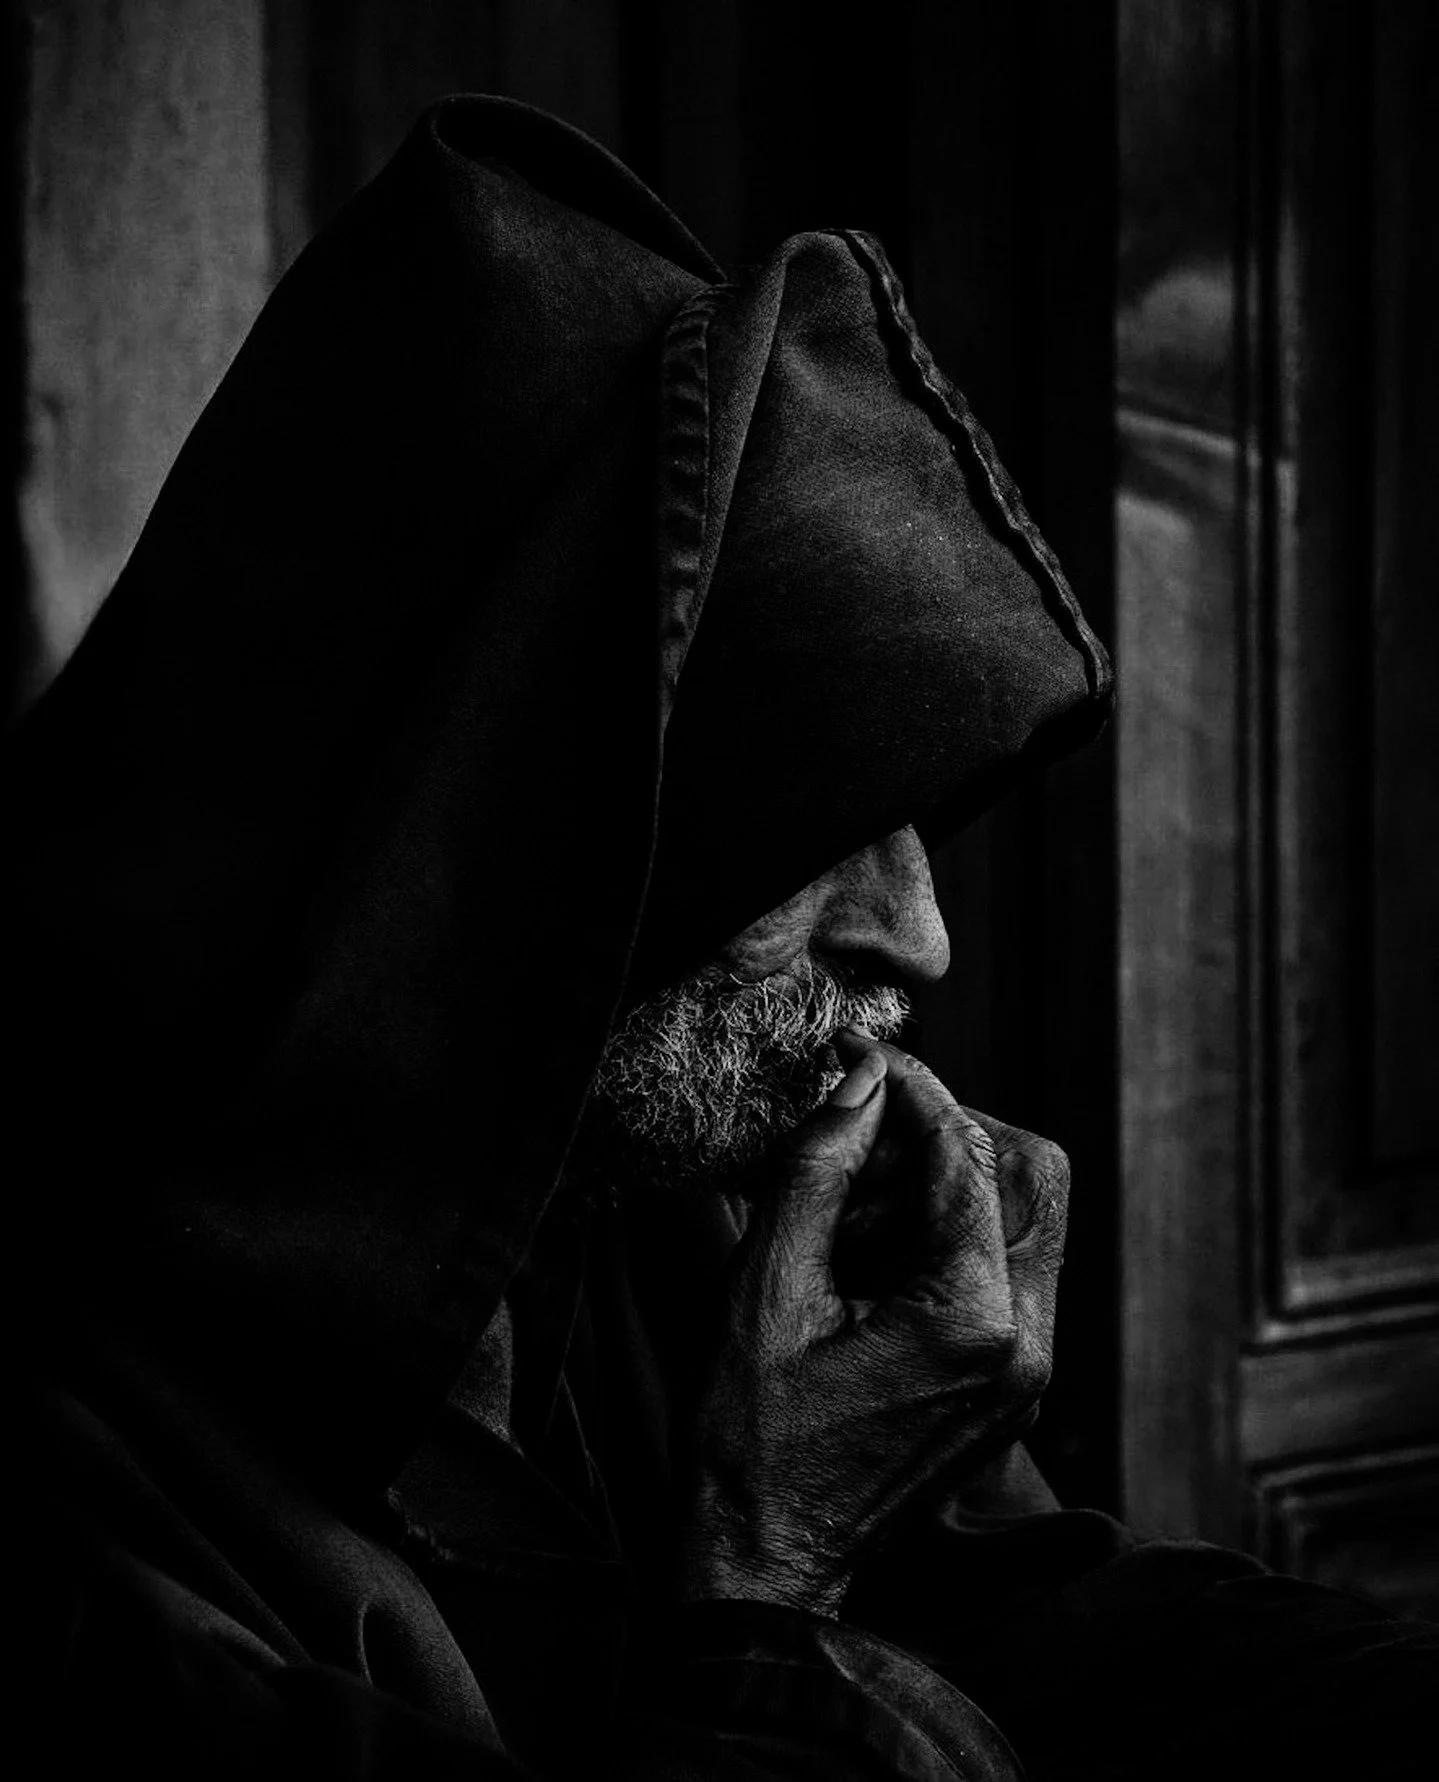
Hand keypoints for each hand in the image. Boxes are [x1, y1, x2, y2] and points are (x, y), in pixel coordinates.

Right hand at [673, 1036, 1068, 1617]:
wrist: (766, 1561)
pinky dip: (953, 1232)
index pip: (967, 1153)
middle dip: (948, 1129)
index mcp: (972, 1321)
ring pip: (1028, 1216)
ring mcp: (1030, 1372)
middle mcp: (1027, 1346)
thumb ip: (817, 1172)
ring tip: (853, 1201)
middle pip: (1032, 1171)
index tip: (855, 1057)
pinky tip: (870, 1251)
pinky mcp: (1015, 1386)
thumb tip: (861, 1080)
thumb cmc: (751, 1441)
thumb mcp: (765, 1292)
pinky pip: (1011, 1269)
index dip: (910, 1087)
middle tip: (862, 1127)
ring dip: (951, 1179)